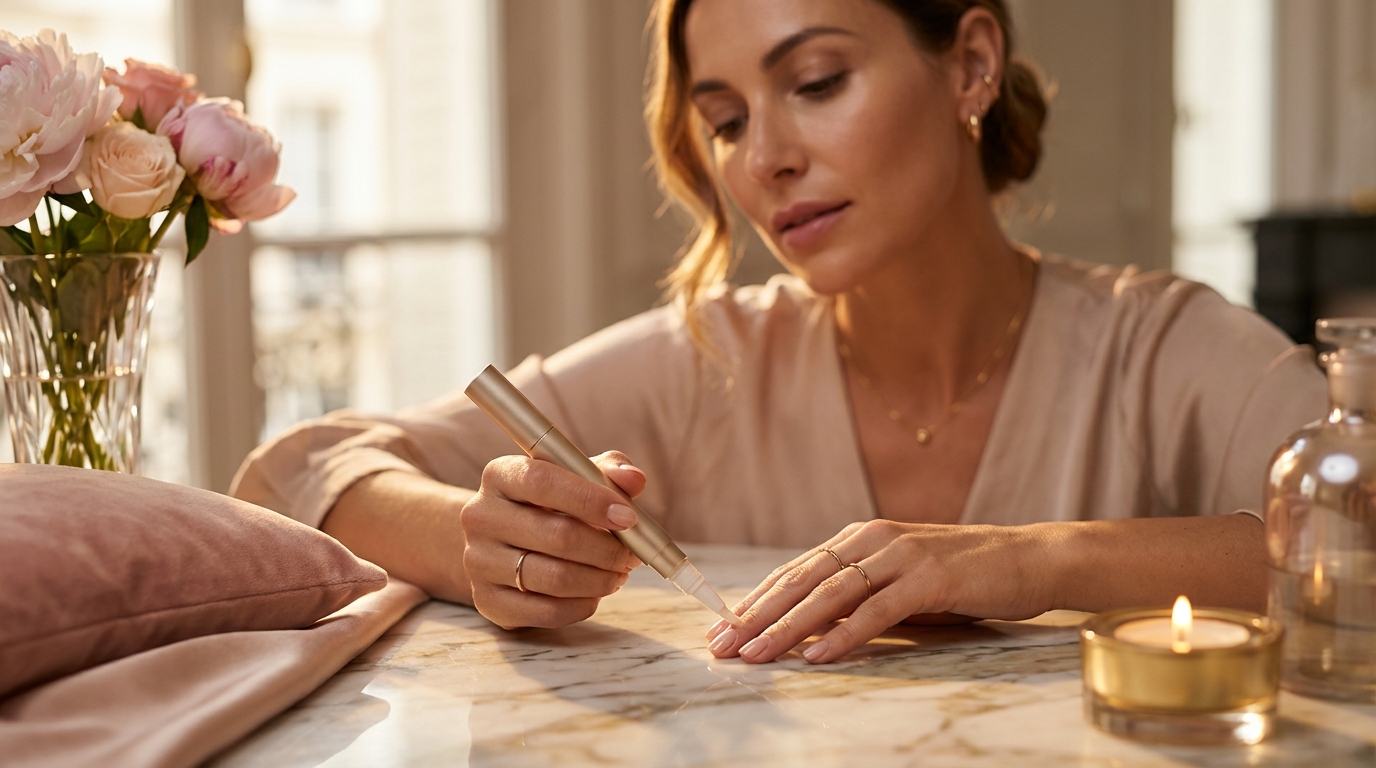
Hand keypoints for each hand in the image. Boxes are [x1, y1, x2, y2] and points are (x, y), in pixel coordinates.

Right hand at [460, 451, 644, 629]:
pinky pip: (547, 611)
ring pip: (555, 578)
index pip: (543, 481)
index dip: (591, 499)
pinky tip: (595, 592)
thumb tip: (634, 479)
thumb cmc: (547, 504)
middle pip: (557, 535)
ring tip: (618, 573)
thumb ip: (606, 471)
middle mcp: (480, 517)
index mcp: (500, 475)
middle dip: (608, 549)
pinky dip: (583, 605)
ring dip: (600, 579)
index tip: (628, 517)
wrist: (498, 543)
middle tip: (633, 554)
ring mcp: (478, 562)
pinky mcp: (487, 601)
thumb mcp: (573, 477)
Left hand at [704, 520, 1057, 663]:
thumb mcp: (901, 583)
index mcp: (861, 539)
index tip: (722, 628)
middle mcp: (874, 540)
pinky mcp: (931, 578)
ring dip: (790, 626)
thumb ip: (860, 596)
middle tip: (723, 644)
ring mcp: (902, 555)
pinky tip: (820, 654)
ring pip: (831, 593)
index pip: (796, 571)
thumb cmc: (965, 576)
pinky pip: (879, 609)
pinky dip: (846, 633)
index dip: (757, 600)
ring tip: (757, 653)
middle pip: (803, 580)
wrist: (1031, 559)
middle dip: (758, 615)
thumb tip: (810, 630)